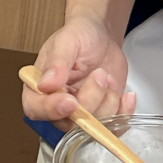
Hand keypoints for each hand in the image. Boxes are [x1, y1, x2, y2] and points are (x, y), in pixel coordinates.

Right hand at [23, 15, 135, 130]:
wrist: (101, 37)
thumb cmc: (79, 35)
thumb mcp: (67, 41)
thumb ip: (57, 62)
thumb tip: (45, 84)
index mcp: (39, 87)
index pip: (36, 108)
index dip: (52, 110)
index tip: (71, 101)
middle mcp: (56, 104)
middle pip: (68, 122)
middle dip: (90, 100)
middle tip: (100, 74)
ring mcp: (80, 113)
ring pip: (93, 126)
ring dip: (108, 102)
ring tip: (108, 76)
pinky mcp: (100, 114)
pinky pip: (113, 128)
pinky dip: (123, 113)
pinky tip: (126, 96)